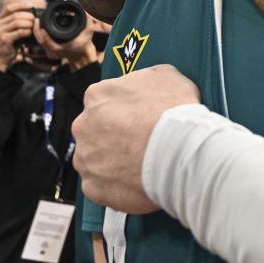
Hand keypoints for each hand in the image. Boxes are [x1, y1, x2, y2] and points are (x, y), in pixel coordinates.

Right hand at [0, 2, 38, 71]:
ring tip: (34, 26)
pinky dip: (27, 31)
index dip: (21, 5)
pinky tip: (30, 33)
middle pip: (15, 15)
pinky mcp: (4, 39)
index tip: (32, 5)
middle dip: (28, 16)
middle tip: (36, 19)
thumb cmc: (10, 42)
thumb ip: (16, 20)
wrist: (2, 56)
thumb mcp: (11, 29)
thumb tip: (32, 11)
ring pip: (17, 22)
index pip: (9, 8)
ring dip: (28, 23)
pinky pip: (18, 32)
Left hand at [35, 11, 97, 69]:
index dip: (43, 34)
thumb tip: (86, 12)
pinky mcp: (50, 51)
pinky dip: (40, 35)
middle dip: (36, 30)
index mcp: (61, 47)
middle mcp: (55, 51)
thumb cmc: (84, 44)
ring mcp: (51, 52)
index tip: (40, 24)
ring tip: (38, 22)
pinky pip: (42, 43)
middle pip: (41, 41)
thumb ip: (87, 22)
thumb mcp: (88, 32)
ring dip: (37, 32)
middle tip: (36, 20)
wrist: (82, 54)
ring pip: (40, 42)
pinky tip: (40, 28)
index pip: (48, 42)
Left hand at [73, 64, 202, 212]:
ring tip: (141, 165)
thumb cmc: (175, 110)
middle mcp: (83, 125)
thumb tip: (143, 85)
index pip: (104, 100)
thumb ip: (144, 79)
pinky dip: (116, 184)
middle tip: (141, 142)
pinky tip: (137, 182)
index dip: (125, 109)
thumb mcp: (167, 75)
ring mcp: (85, 159)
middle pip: (95, 130)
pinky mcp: (92, 187)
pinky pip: (101, 185)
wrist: (180, 150)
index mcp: (97, 95)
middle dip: (114, 135)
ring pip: (95, 158)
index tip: (140, 117)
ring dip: (112, 161)